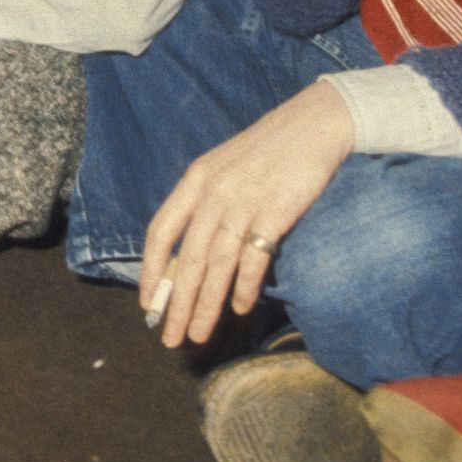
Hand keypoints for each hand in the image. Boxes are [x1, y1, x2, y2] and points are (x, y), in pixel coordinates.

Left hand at [139, 80, 354, 349]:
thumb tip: (193, 250)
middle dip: (177, 302)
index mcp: (195, 180)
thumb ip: (206, 202)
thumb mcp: (225, 168)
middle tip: (170, 337)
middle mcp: (213, 193)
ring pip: (216, 264)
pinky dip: (244, 287)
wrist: (314, 124)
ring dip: (206, 304)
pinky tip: (240, 309)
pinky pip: (253, 258)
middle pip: (188, 258)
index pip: (161, 231)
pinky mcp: (274, 212)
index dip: (151, 270)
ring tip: (198, 334)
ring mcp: (243, 202)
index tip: (148, 302)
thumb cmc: (269, 149)